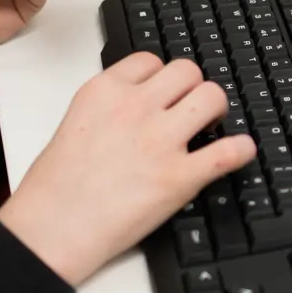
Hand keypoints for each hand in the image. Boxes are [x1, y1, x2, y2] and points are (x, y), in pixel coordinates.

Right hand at [0, 55, 256, 285]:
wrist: (50, 231)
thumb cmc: (55, 187)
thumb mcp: (75, 123)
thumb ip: (110, 106)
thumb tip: (142, 103)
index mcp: (105, 91)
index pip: (151, 60)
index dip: (162, 76)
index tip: (165, 91)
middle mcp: (135, 108)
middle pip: (187, 70)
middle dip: (193, 87)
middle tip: (191, 108)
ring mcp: (159, 141)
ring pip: (212, 96)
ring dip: (216, 110)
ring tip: (209, 127)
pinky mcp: (179, 177)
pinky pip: (228, 151)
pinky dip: (240, 150)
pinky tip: (241, 151)